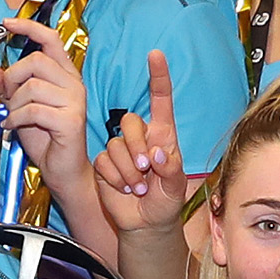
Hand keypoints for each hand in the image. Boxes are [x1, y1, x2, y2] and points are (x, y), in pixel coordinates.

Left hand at [0, 12, 91, 185]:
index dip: (29, 27)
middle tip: (7, 96)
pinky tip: (13, 126)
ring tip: (13, 116)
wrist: (63, 170)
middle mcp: (73, 83)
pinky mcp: (71, 120)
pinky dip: (16, 118)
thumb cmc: (45, 138)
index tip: (7, 23)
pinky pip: (33, 109)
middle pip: (35, 61)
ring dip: (14, 103)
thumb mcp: (21, 106)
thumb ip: (8, 86)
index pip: (51, 39)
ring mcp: (75, 101)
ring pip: (32, 86)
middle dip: (12, 78)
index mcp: (65, 74)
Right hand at [83, 47, 188, 234]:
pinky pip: (103, 162)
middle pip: (130, 122)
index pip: (160, 99)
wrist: (145, 223)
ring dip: (128, 171)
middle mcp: (140, 138)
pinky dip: (115, 178)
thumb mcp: (176, 187)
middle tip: (146, 171)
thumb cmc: (165, 202)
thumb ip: (170, 169)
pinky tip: (124, 189)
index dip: (158, 76)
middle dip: (137, 147)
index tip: (155, 54)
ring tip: (138, 187)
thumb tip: (157, 153)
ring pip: (115, 146)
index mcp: (163, 135)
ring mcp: (120, 150)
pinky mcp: (104, 164)